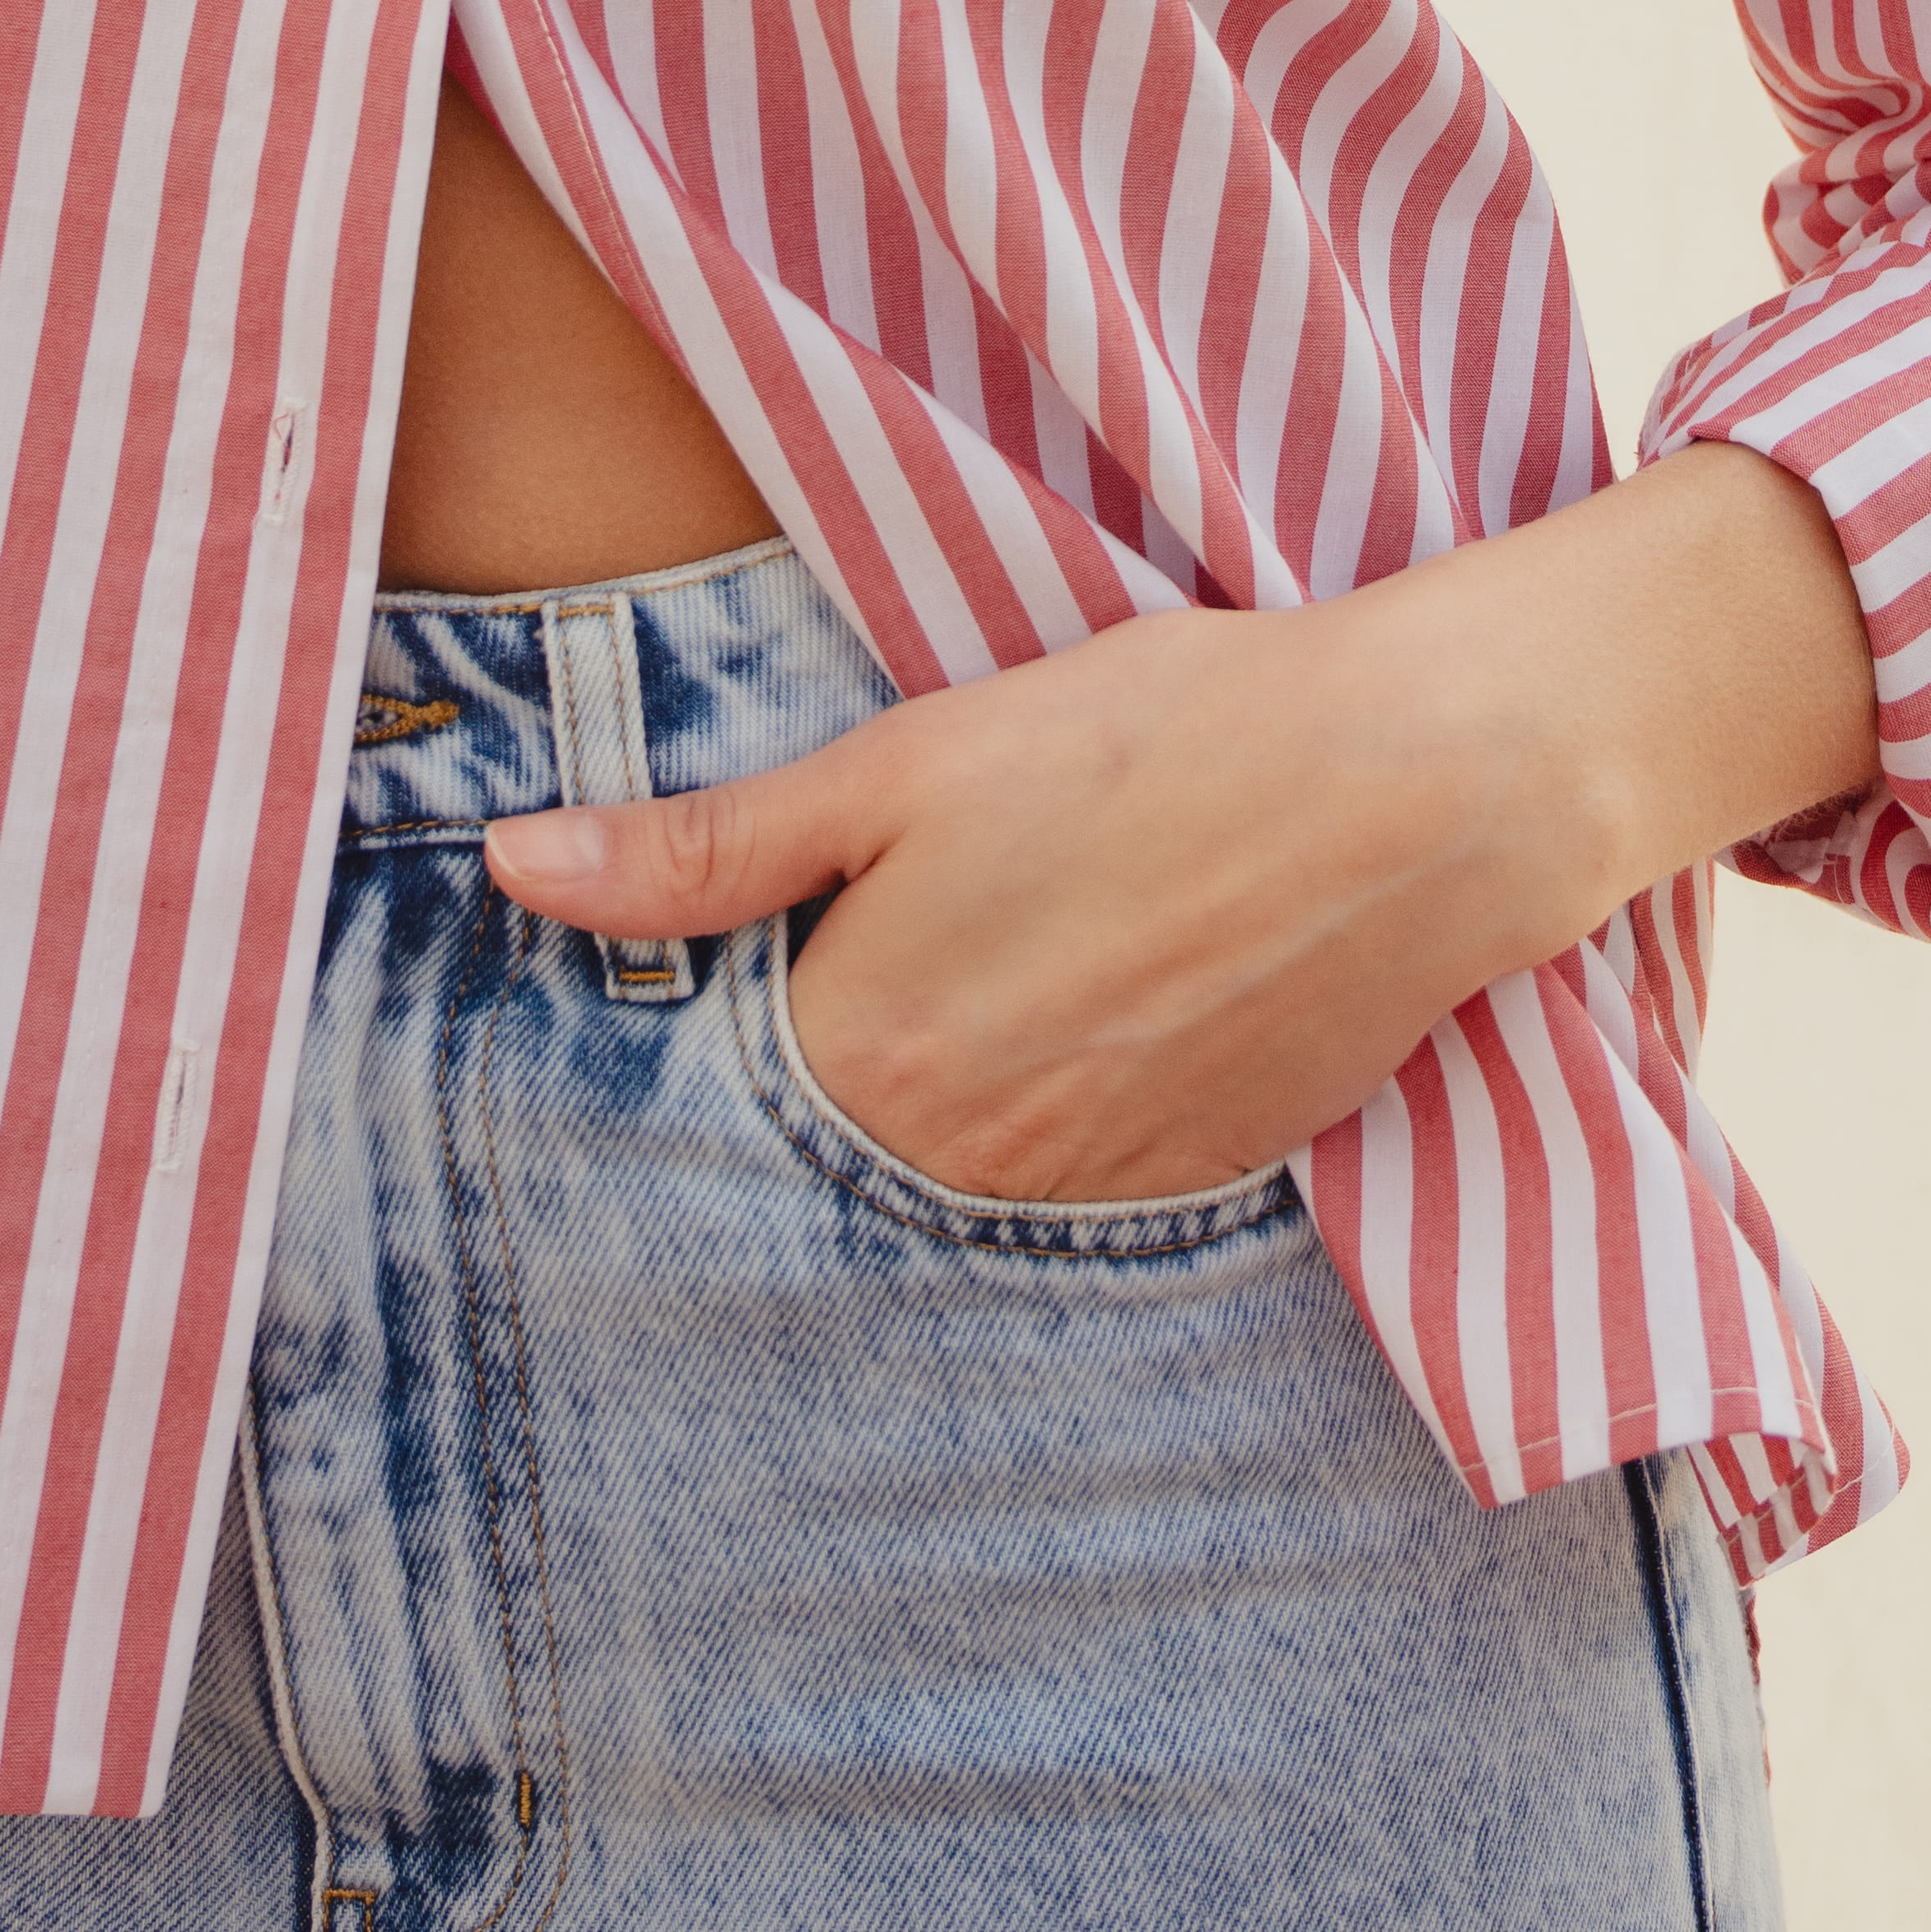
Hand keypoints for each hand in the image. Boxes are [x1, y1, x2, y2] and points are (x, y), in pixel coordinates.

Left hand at [484, 453, 1873, 1206]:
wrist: (1416, 786)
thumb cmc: (1159, 737)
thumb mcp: (911, 760)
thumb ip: (708, 845)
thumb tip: (514, 868)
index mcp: (874, 1060)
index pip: (729, 1103)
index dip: (730, 1025)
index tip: (744, 971)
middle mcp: (972, 1166)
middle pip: (844, 1151)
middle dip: (835, 1076)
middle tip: (897, 954)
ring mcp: (1096, 1195)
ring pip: (966, 1174)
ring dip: (958, 1103)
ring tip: (1014, 971)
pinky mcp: (1202, 1183)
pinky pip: (1085, 1183)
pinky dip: (1069, 1115)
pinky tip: (1105, 1007)